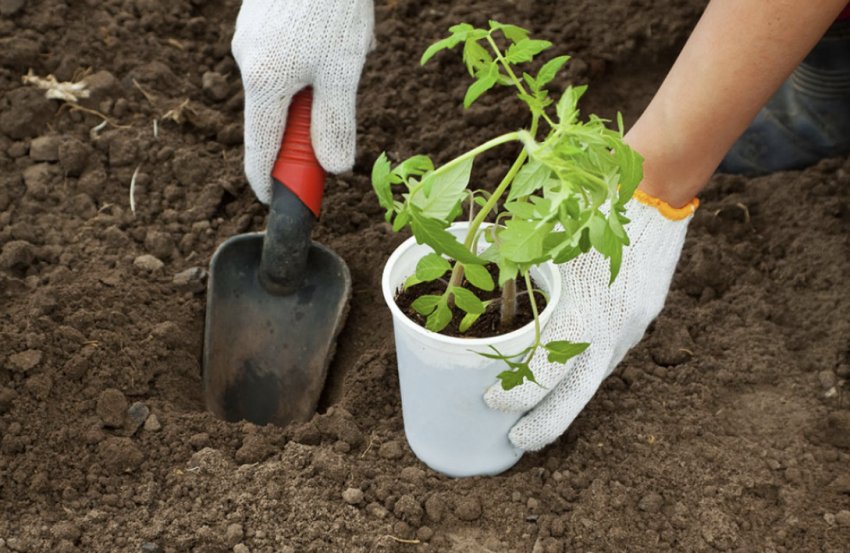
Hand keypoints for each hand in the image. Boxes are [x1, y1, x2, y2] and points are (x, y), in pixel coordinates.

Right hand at [232, 0, 373, 203]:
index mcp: (264, 83)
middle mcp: (247, 63)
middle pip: (276, 117)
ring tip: (347, 45)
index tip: (279, 201)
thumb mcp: (343, 70)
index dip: (270, 182)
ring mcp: (250, 39)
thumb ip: (336, 122)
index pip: (260, 150)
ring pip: (288, 83)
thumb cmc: (332, 4)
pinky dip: (314, 58)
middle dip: (312, 117)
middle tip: (343, 94)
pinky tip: (337, 28)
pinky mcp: (259, 21)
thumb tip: (333, 167)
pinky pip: (288, 56)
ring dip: (320, 82)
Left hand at [484, 191, 697, 450]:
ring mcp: (631, 328)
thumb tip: (477, 278)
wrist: (654, 194)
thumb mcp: (549, 240)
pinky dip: (584, 372)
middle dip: (545, 425)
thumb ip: (518, 267)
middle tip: (516, 441)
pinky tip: (566, 377)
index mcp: (583, 311)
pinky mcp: (641, 321)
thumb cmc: (590, 211)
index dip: (517, 393)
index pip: (546, 370)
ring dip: (565, 400)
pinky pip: (609, 356)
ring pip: (594, 378)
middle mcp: (611, 328)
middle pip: (577, 395)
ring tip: (536, 415)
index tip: (492, 402)